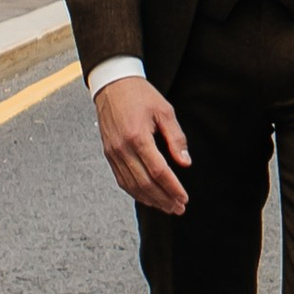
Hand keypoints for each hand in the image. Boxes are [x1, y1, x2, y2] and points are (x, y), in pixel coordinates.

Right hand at [96, 76, 191, 213]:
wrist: (113, 84)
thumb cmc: (140, 95)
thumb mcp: (164, 111)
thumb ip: (176, 138)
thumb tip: (185, 163)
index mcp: (138, 137)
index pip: (158, 171)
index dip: (172, 188)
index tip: (184, 198)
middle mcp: (123, 149)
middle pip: (145, 183)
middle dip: (164, 199)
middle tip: (178, 208)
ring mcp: (113, 153)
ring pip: (132, 186)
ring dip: (150, 200)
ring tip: (167, 207)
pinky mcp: (108, 154)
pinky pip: (121, 180)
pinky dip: (135, 192)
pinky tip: (148, 197)